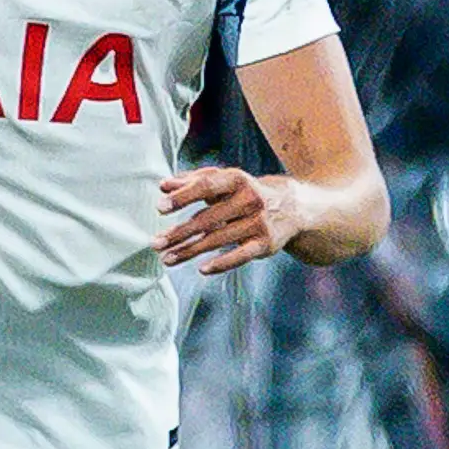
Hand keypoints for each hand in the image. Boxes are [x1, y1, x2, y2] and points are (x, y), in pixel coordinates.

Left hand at [158, 163, 313, 273]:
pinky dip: (221, 263)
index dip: (183, 196)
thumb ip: (193, 181)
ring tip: (167, 258)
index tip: (160, 208)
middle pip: (208, 218)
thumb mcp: (224, 182)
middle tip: (155, 243)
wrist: (293, 207)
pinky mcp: (266, 244)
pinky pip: (240, 256)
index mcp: (237, 180)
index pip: (206, 186)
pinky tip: (201, 269)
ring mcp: (259, 223)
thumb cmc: (246, 192)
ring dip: (190, 251)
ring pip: (218, 240)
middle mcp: (250, 200)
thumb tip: (163, 185)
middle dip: (179, 232)